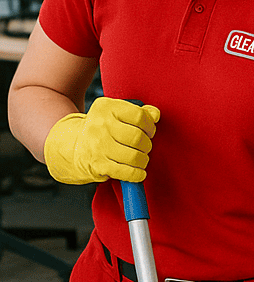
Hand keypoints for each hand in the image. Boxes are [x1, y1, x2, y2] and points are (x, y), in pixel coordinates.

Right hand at [43, 97, 159, 183]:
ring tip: (140, 158)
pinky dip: (137, 174)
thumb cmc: (102, 129)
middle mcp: (100, 125)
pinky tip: (139, 172)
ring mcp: (97, 146)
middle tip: (143, 146)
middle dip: (146, 144)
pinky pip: (126, 172)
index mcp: (106, 108)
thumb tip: (155, 114)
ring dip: (142, 159)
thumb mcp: (116, 113)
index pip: (140, 116)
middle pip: (138, 137)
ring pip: (134, 156)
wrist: (70, 146)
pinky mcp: (98, 164)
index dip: (150, 126)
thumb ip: (139, 112)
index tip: (149, 131)